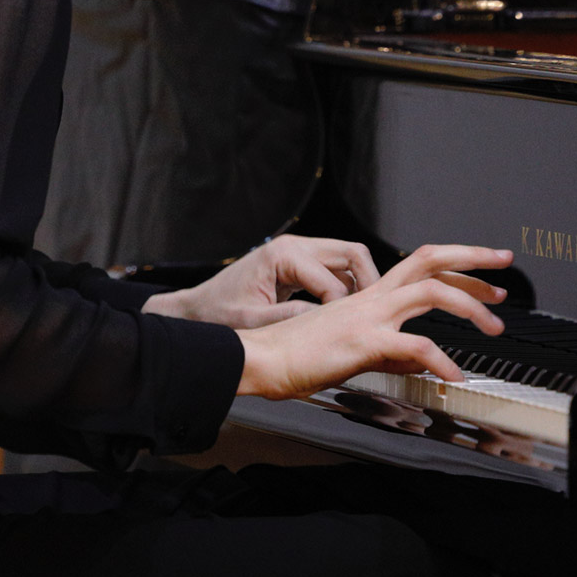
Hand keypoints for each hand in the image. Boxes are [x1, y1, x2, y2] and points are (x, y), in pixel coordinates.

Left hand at [142, 235, 381, 328]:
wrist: (198, 309)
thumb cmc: (218, 313)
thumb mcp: (253, 322)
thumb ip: (290, 320)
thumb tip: (326, 323)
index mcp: (283, 256)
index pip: (333, 279)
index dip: (346, 307)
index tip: (351, 329)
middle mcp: (294, 247)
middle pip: (352, 254)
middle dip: (370, 283)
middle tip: (377, 312)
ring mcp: (298, 252)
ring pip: (349, 259)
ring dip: (362, 284)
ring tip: (367, 314)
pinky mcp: (299, 264)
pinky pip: (336, 270)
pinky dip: (348, 287)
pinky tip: (349, 312)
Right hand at [235, 244, 512, 399]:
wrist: (261, 359)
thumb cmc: (295, 356)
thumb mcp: (352, 350)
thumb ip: (389, 350)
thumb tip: (420, 358)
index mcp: (368, 296)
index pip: (421, 264)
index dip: (458, 263)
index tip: (487, 272)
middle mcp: (372, 298)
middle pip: (431, 260)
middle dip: (474, 261)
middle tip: (506, 269)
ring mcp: (368, 317)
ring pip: (431, 293)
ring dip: (471, 306)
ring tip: (495, 327)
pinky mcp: (364, 342)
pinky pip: (415, 346)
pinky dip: (442, 360)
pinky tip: (454, 376)